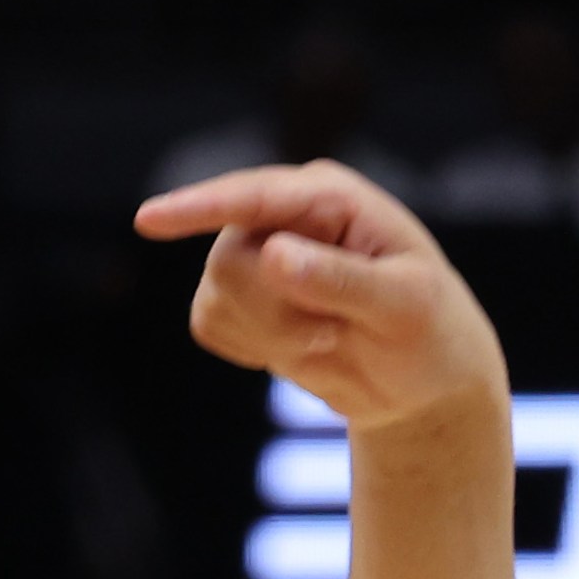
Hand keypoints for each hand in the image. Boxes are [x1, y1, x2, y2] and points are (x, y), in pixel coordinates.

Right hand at [135, 160, 508, 432]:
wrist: (422, 381)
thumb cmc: (430, 330)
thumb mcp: (405, 305)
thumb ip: (342, 279)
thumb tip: (272, 253)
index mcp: (331, 196)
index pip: (257, 197)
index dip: (200, 207)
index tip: (148, 220)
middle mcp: (284, 215)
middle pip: (229, 260)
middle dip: (277, 313)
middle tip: (335, 331)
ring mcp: (255, 252)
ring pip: (216, 295)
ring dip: (270, 334)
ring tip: (329, 335)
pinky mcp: (239, 296)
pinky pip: (209, 322)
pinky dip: (252, 347)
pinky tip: (300, 346)